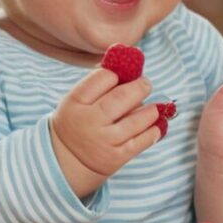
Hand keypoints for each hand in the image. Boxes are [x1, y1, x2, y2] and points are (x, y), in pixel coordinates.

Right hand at [50, 68, 161, 196]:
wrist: (66, 159)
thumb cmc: (79, 120)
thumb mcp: (77, 100)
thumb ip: (99, 83)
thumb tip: (130, 62)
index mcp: (75, 102)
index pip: (102, 78)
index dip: (117, 74)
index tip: (123, 74)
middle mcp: (89, 122)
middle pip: (121, 98)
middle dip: (140, 87)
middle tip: (146, 84)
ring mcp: (104, 141)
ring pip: (136, 121)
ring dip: (151, 110)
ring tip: (154, 107)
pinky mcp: (116, 157)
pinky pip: (143, 141)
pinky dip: (154, 130)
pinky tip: (155, 124)